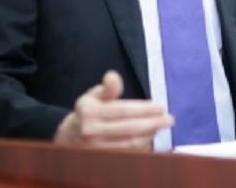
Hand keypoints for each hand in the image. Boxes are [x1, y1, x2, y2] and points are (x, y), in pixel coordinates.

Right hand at [53, 70, 172, 149]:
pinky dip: (140, 147)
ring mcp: (94, 148)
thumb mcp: (93, 96)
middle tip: (169, 119)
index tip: (161, 107)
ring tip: (160, 127)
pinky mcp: (100, 159)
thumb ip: (107, 88)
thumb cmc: (87, 112)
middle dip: (152, 124)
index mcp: (89, 111)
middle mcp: (90, 131)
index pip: (123, 110)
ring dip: (149, 136)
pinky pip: (126, 154)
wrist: (67, 137)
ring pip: (129, 143)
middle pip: (129, 128)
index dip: (145, 109)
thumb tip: (112, 76)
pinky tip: (150, 139)